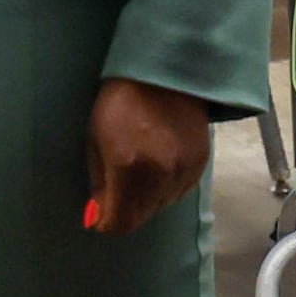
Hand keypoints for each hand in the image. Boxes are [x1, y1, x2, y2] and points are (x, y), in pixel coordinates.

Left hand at [82, 78, 212, 237]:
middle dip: (125, 209)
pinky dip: (165, 186)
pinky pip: (178, 192)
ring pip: (160, 206)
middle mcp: (159, 176)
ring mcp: (183, 172)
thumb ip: (99, 182)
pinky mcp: (199, 166)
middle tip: (117, 183)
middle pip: (140, 218)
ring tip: (140, 166)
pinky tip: (159, 161)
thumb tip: (96, 217)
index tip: (99, 214)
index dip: (105, 223)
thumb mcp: (96, 139)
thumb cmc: (119, 102)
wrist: (164, 73)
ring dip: (145, 198)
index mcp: (128, 167)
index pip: (119, 223)